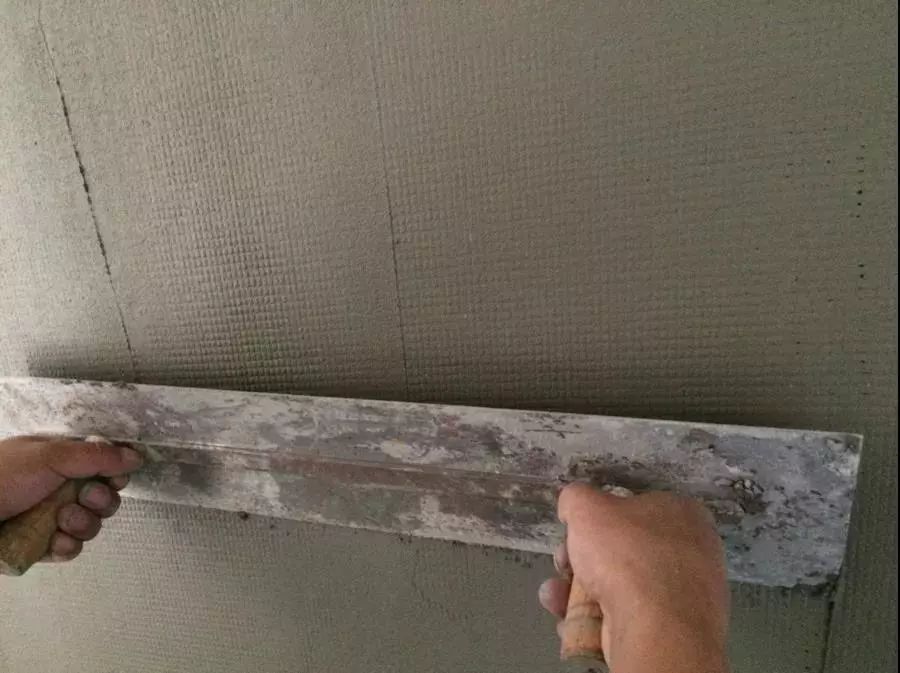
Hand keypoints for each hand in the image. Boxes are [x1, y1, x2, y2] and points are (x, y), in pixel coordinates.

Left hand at [0, 435, 142, 561]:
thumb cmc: (3, 477)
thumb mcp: (50, 457)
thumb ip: (96, 456)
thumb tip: (137, 456)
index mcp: (61, 461)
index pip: (106, 467)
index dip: (116, 474)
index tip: (114, 477)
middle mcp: (60, 488)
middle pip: (106, 497)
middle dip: (101, 501)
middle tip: (84, 498)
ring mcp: (51, 519)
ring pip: (92, 525)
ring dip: (83, 524)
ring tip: (61, 521)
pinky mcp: (42, 546)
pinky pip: (72, 549)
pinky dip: (67, 546)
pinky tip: (54, 542)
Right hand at [539, 484, 729, 672]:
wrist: (657, 628)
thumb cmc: (625, 555)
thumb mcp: (586, 507)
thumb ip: (576, 498)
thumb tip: (573, 507)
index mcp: (683, 513)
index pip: (635, 508)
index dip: (599, 519)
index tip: (575, 534)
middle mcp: (692, 552)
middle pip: (623, 550)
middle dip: (583, 559)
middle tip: (564, 566)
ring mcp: (686, 595)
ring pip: (621, 587)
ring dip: (579, 591)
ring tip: (555, 597)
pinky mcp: (675, 630)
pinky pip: (630, 617)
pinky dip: (597, 620)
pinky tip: (571, 622)